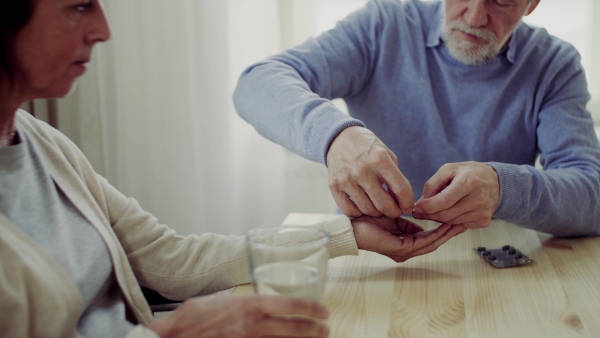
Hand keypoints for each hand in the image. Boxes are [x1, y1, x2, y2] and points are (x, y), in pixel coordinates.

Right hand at [148, 294, 329, 337]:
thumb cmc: (190, 319)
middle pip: (294, 328)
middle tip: (326, 329)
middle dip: (315, 330)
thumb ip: (236, 300)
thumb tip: (247, 301)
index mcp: (248, 305)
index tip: (323, 310)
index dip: (310, 307)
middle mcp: (252, 324)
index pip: (288, 304)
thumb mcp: (216, 299)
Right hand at [326, 126, 413, 217]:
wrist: (339, 138)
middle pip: (384, 204)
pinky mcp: (334, 186)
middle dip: (394, 212)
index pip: (401, 189)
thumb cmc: (367, 148)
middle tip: (395, 211)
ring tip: (378, 206)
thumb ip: (395, 176)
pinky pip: (349, 211)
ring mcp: (347, 179)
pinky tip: (363, 206)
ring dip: (377, 213)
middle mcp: (363, 170)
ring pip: (367, 210)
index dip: (408, 203)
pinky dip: (359, 213)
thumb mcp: (386, 154)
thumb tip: (402, 202)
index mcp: (380, 159)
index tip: (408, 206)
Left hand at [351, 215, 465, 261]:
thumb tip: (420, 223)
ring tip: (459, 224)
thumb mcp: (393, 219)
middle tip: (463, 223)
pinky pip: (422, 242)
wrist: (352, 226)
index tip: (454, 220)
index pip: (427, 239)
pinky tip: (445, 226)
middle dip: (448, 233)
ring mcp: (404, 252)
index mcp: (403, 244)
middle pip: (433, 243)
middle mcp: (405, 251)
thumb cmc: (367, 220)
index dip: (441, 230)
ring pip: (431, 243)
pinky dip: (435, 234)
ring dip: (445, 234)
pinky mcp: (401, 250)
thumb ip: (406, 223)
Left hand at [412, 162, 499, 228]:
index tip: (416, 208)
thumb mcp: (448, 170)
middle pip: (446, 215)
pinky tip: (452, 210)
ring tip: (435, 208)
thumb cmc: (466, 173)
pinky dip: (451, 220)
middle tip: (420, 211)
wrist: (493, 181)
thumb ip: (432, 186)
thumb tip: (420, 206)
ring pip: (451, 222)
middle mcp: (479, 198)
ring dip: (439, 218)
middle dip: (429, 214)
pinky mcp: (484, 221)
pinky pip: (460, 225)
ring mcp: (483, 212)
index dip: (427, 207)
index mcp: (469, 181)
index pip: (444, 201)